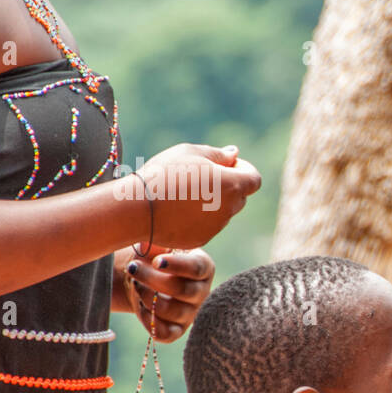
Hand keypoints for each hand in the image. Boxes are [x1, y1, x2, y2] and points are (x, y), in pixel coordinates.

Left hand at [113, 245, 214, 342]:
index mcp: (203, 266)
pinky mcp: (177, 329)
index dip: (177, 266)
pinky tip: (139, 305)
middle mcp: (202, 291)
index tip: (156, 261)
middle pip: (184, 290)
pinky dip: (148, 320)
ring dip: (148, 298)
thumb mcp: (155, 244)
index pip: (197, 268)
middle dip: (153, 280)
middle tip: (133, 267)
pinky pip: (166, 333)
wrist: (141, 276)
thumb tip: (146, 244)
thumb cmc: (152, 255)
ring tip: (135, 284)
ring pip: (173, 312)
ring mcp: (191, 312)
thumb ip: (154, 241)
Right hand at [127, 144, 261, 248]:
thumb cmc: (164, 174)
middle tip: (201, 175)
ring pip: (222, 212)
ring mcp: (216, 227)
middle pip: (240, 196)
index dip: (243, 169)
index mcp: (232, 186)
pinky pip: (206, 225)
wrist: (137, 208)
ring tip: (182, 191)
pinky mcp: (201, 239)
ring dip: (212, 201)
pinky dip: (198, 216)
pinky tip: (175, 207)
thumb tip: (235, 154)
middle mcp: (229, 209)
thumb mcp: (190, 153)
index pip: (254, 179)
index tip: (224, 163)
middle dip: (228, 185)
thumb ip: (218, 154)